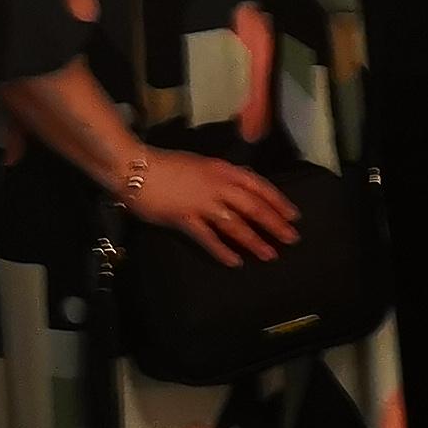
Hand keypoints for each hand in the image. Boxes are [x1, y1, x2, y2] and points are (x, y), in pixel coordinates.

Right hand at [125, 151, 300, 265]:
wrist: (134, 167)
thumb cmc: (167, 165)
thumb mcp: (202, 165)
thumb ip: (221, 176)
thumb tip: (241, 187)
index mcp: (223, 169)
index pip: (258, 185)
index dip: (278, 201)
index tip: (293, 215)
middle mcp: (217, 185)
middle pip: (253, 206)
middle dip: (274, 223)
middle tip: (291, 238)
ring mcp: (201, 202)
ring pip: (235, 224)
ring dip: (254, 241)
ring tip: (269, 254)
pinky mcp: (184, 218)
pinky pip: (207, 238)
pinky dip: (222, 251)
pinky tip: (234, 262)